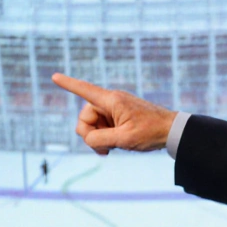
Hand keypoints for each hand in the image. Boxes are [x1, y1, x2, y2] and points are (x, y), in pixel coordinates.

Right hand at [51, 73, 177, 154]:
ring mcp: (115, 108)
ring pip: (93, 124)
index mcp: (112, 100)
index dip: (68, 84)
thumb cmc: (151, 132)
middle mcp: (111, 101)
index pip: (85, 90)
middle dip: (89, 135)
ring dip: (97, 138)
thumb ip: (101, 140)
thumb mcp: (124, 139)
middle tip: (104, 150)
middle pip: (85, 116)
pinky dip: (104, 137)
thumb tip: (88, 139)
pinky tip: (114, 146)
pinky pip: (103, 126)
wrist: (172, 131)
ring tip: (111, 149)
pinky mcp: (119, 116)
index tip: (54, 76)